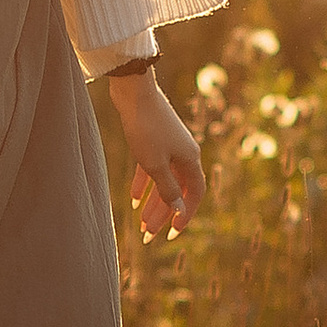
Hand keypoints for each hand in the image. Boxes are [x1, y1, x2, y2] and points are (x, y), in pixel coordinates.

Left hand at [109, 69, 204, 240]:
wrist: (133, 91)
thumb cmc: (146, 127)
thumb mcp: (155, 164)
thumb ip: (166, 188)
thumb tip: (177, 209)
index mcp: (191, 159)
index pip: (194, 194)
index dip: (185, 214)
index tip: (172, 233)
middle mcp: (183, 153)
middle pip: (176, 190)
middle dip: (163, 214)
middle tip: (148, 235)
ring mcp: (168, 146)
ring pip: (162, 181)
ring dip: (152, 203)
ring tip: (140, 224)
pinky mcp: (153, 139)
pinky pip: (150, 167)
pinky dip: (142, 183)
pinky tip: (132, 200)